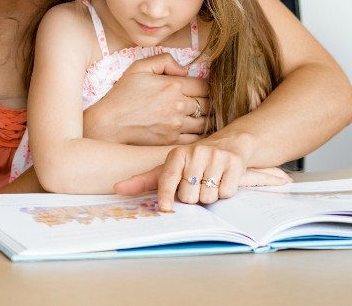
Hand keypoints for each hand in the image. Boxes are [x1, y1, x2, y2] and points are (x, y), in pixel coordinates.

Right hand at [83, 53, 207, 145]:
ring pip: (205, 122)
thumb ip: (164, 61)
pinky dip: (200, 135)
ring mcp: (177, 125)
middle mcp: (179, 105)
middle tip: (205, 103)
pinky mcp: (172, 140)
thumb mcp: (139, 68)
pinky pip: (196, 138)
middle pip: (208, 104)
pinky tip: (196, 131)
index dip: (206, 87)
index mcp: (173, 85)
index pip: (205, 86)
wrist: (109, 123)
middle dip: (208, 103)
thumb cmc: (122, 95)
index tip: (201, 89)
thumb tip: (184, 69)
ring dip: (207, 119)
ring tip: (202, 116)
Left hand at [112, 143, 291, 211]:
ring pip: (208, 196)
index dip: (166, 195)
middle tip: (195, 186)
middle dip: (192, 198)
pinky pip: (225, 193)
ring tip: (208, 182)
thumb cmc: (193, 161)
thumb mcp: (169, 167)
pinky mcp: (234, 163)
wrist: (228, 143)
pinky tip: (222, 180)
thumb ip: (144, 180)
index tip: (165, 208)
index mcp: (176, 155)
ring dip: (208, 196)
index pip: (168, 178)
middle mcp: (195, 153)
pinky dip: (224, 192)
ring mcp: (216, 157)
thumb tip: (117, 189)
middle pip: (189, 195)